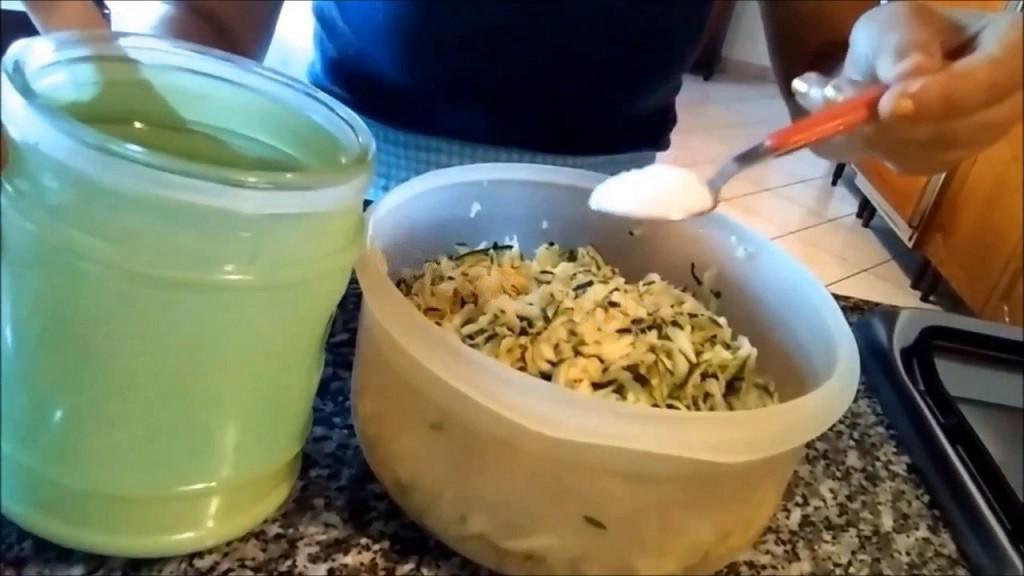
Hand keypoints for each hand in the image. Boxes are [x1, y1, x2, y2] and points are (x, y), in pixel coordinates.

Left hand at [792, 1, 1022, 173]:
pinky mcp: (940, 163)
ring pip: (926, 154)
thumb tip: (906, 77)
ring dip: (871, 135)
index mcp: (1012, 55)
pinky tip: (840, 124)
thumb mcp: (899, 23)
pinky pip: (902, 164)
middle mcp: (1005, 105)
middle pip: (959, 130)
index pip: (994, 81)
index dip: (942, 98)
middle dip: (893, 123)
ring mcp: (974, 140)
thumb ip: (902, 46)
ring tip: (829, 100)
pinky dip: (865, 147)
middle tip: (838, 102)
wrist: (891, 63)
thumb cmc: (905, 37)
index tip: (887, 104)